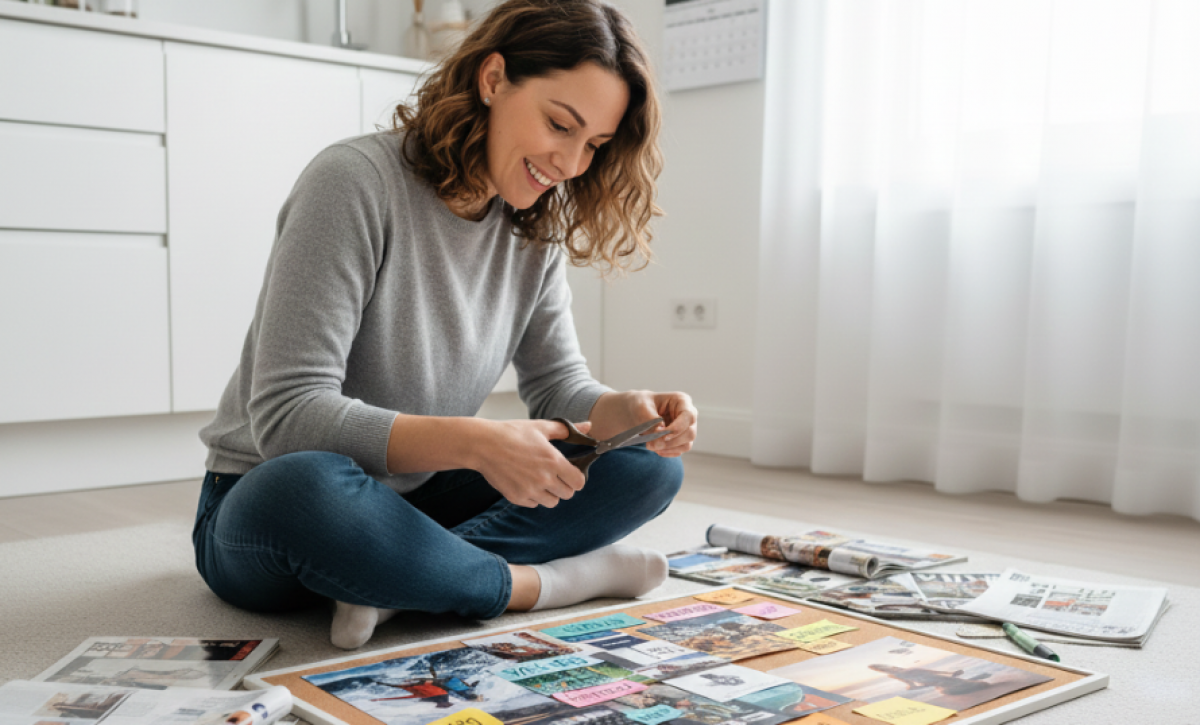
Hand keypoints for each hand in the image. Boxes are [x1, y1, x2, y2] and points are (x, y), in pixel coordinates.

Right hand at [474, 419, 589, 507]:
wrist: (483, 445)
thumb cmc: (512, 433)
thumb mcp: (540, 427)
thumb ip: (566, 430)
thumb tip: (589, 426)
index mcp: (553, 461)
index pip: (579, 482)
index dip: (577, 477)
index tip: (570, 472)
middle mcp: (544, 479)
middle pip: (567, 494)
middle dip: (564, 485)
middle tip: (554, 475)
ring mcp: (530, 490)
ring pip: (552, 502)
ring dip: (550, 493)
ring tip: (540, 479)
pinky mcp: (516, 498)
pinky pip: (533, 504)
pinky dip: (533, 497)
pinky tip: (526, 482)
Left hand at [591, 390, 697, 457]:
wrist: (636, 412)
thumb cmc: (640, 405)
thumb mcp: (641, 409)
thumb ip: (652, 421)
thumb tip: (661, 433)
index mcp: (681, 401)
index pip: (688, 416)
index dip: (678, 428)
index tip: (663, 436)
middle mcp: (687, 415)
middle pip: (690, 433)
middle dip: (670, 442)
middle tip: (650, 444)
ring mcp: (686, 428)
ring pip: (686, 444)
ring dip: (668, 448)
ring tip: (650, 445)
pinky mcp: (681, 440)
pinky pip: (680, 450)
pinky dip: (668, 452)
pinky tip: (656, 449)